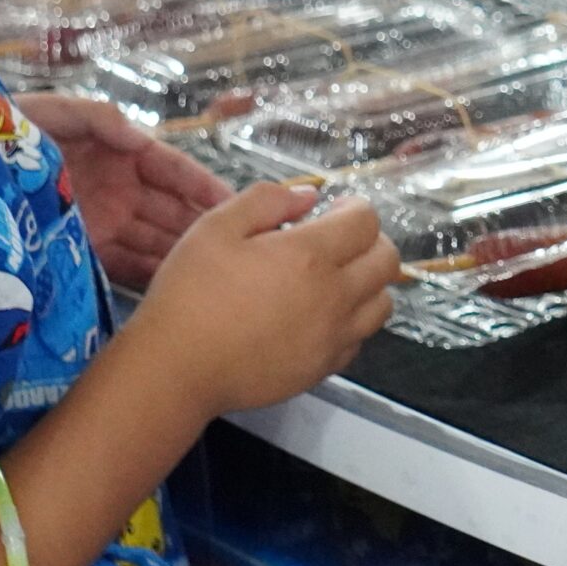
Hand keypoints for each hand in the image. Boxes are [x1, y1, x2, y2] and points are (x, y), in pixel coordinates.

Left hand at [15, 93, 231, 288]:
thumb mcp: (49, 112)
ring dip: (180, 255)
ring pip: (153, 240)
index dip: (202, 185)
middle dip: (201, 227)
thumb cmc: (4, 133)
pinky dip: (148, 275)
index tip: (233, 203)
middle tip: (238, 249)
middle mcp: (118, 190)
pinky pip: (124, 264)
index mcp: (118, 154)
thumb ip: (96, 117)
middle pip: (171, 211)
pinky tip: (172, 288)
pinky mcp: (83, 249)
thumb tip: (139, 137)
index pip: (172, 170)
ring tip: (212, 275)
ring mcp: (103, 222)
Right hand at [126, 184, 399, 416]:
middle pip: (388, 261)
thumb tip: (307, 196)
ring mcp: (333, 337)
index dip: (354, 208)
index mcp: (310, 256)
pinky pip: (359, 339)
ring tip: (336, 278)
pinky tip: (320, 315)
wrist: (178, 369)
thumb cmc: (191, 294)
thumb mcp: (215, 228)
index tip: (332, 209)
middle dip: (371, 241)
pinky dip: (351, 321)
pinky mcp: (323, 368)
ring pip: (383, 304)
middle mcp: (334, 297)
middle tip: (339, 239)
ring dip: (369, 283)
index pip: (366, 222)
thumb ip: (266, 201)